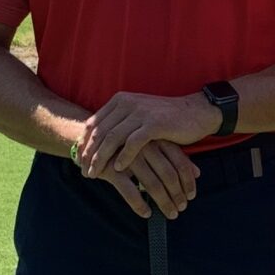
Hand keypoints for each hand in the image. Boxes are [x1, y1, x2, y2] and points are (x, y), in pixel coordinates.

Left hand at [79, 90, 219, 178]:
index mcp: (120, 101)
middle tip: (83, 171)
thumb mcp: (138, 117)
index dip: (83, 143)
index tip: (78, 161)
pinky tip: (118, 169)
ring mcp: (140, 112)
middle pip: (100, 132)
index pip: (93, 123)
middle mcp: (127, 103)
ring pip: (112, 138)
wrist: (196, 113)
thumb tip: (100, 142)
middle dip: (89, 154)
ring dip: (101, 158)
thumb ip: (120, 124)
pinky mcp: (154, 123)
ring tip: (95, 173)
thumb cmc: (166, 119)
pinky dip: (124, 157)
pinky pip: (133, 143)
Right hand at [96, 139, 199, 219]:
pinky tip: (147, 213)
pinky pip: (129, 191)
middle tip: (181, 209)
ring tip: (170, 214)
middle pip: (168, 174)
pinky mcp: (111, 169)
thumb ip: (175, 157)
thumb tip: (198, 173)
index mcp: (155, 139)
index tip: (191, 196)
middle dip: (177, 195)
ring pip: (152, 184)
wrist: (90, 139)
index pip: (179, 161)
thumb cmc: (128, 145)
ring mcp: (127, 157)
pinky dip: (139, 204)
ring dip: (163, 202)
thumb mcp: (152, 146)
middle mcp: (143, 147)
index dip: (187, 181)